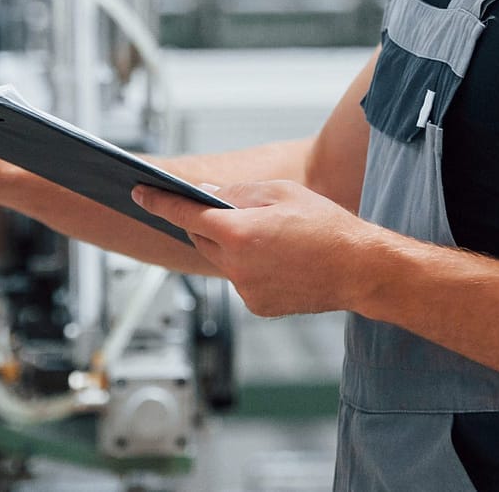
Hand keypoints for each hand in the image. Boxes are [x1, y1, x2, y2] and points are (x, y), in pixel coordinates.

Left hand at [132, 179, 382, 317]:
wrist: (358, 269)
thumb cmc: (326, 226)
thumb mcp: (281, 192)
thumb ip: (239, 194)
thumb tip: (207, 195)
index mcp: (239, 233)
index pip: (184, 214)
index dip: (159, 201)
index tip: (140, 193)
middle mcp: (235, 265)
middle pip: (200, 237)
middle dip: (206, 222)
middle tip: (228, 210)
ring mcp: (245, 290)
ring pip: (220, 260)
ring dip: (230, 245)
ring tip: (268, 236)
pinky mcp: (256, 306)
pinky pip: (238, 279)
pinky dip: (247, 266)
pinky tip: (277, 259)